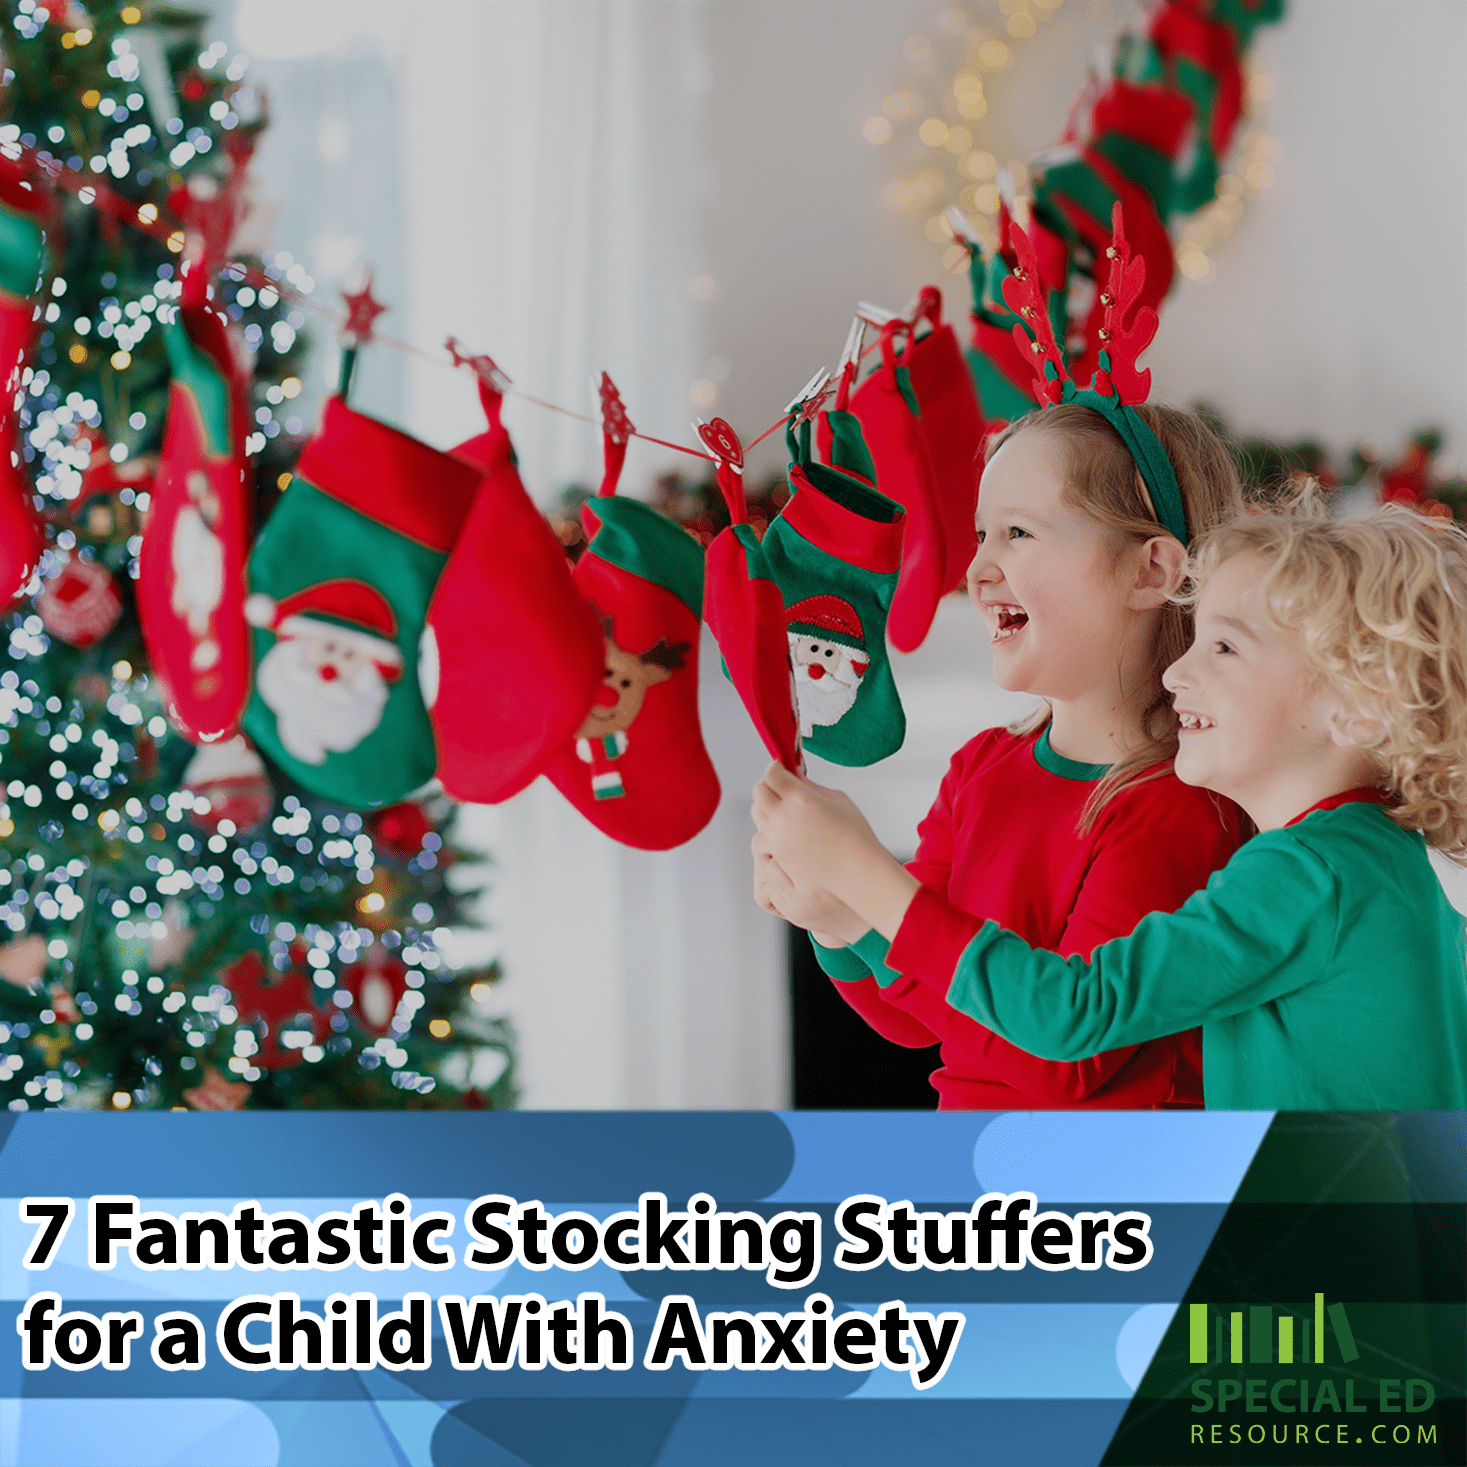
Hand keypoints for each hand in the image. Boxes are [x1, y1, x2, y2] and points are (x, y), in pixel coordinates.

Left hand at [752, 763, 921, 941]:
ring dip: (767, 805)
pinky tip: (789, 827)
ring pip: (757, 812)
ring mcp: (778, 838)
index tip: (781, 768)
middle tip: (783, 786)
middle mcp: (783, 817)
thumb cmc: (854, 833)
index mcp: (799, 798)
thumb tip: (793, 776)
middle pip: (759, 791)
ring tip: (786, 807)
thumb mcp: (835, 797)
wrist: (858, 869)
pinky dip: (771, 826)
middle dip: (769, 785)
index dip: (776, 768)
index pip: (772, 774)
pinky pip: (764, 833)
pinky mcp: (779, 854)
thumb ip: (809, 785)